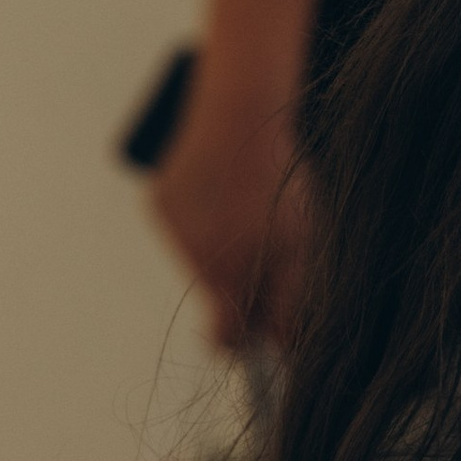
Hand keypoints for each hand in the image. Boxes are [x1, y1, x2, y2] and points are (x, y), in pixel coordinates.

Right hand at [152, 94, 308, 350]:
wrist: (242, 115)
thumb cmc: (281, 180)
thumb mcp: (300, 241)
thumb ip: (290, 299)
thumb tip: (282, 345)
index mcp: (228, 273)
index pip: (226, 336)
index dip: (243, 341)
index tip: (258, 337)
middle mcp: (194, 258)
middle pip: (216, 293)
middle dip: (238, 282)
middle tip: (265, 246)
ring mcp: (172, 229)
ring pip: (199, 257)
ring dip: (222, 244)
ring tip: (245, 206)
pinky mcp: (159, 202)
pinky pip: (185, 226)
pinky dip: (203, 217)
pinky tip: (222, 188)